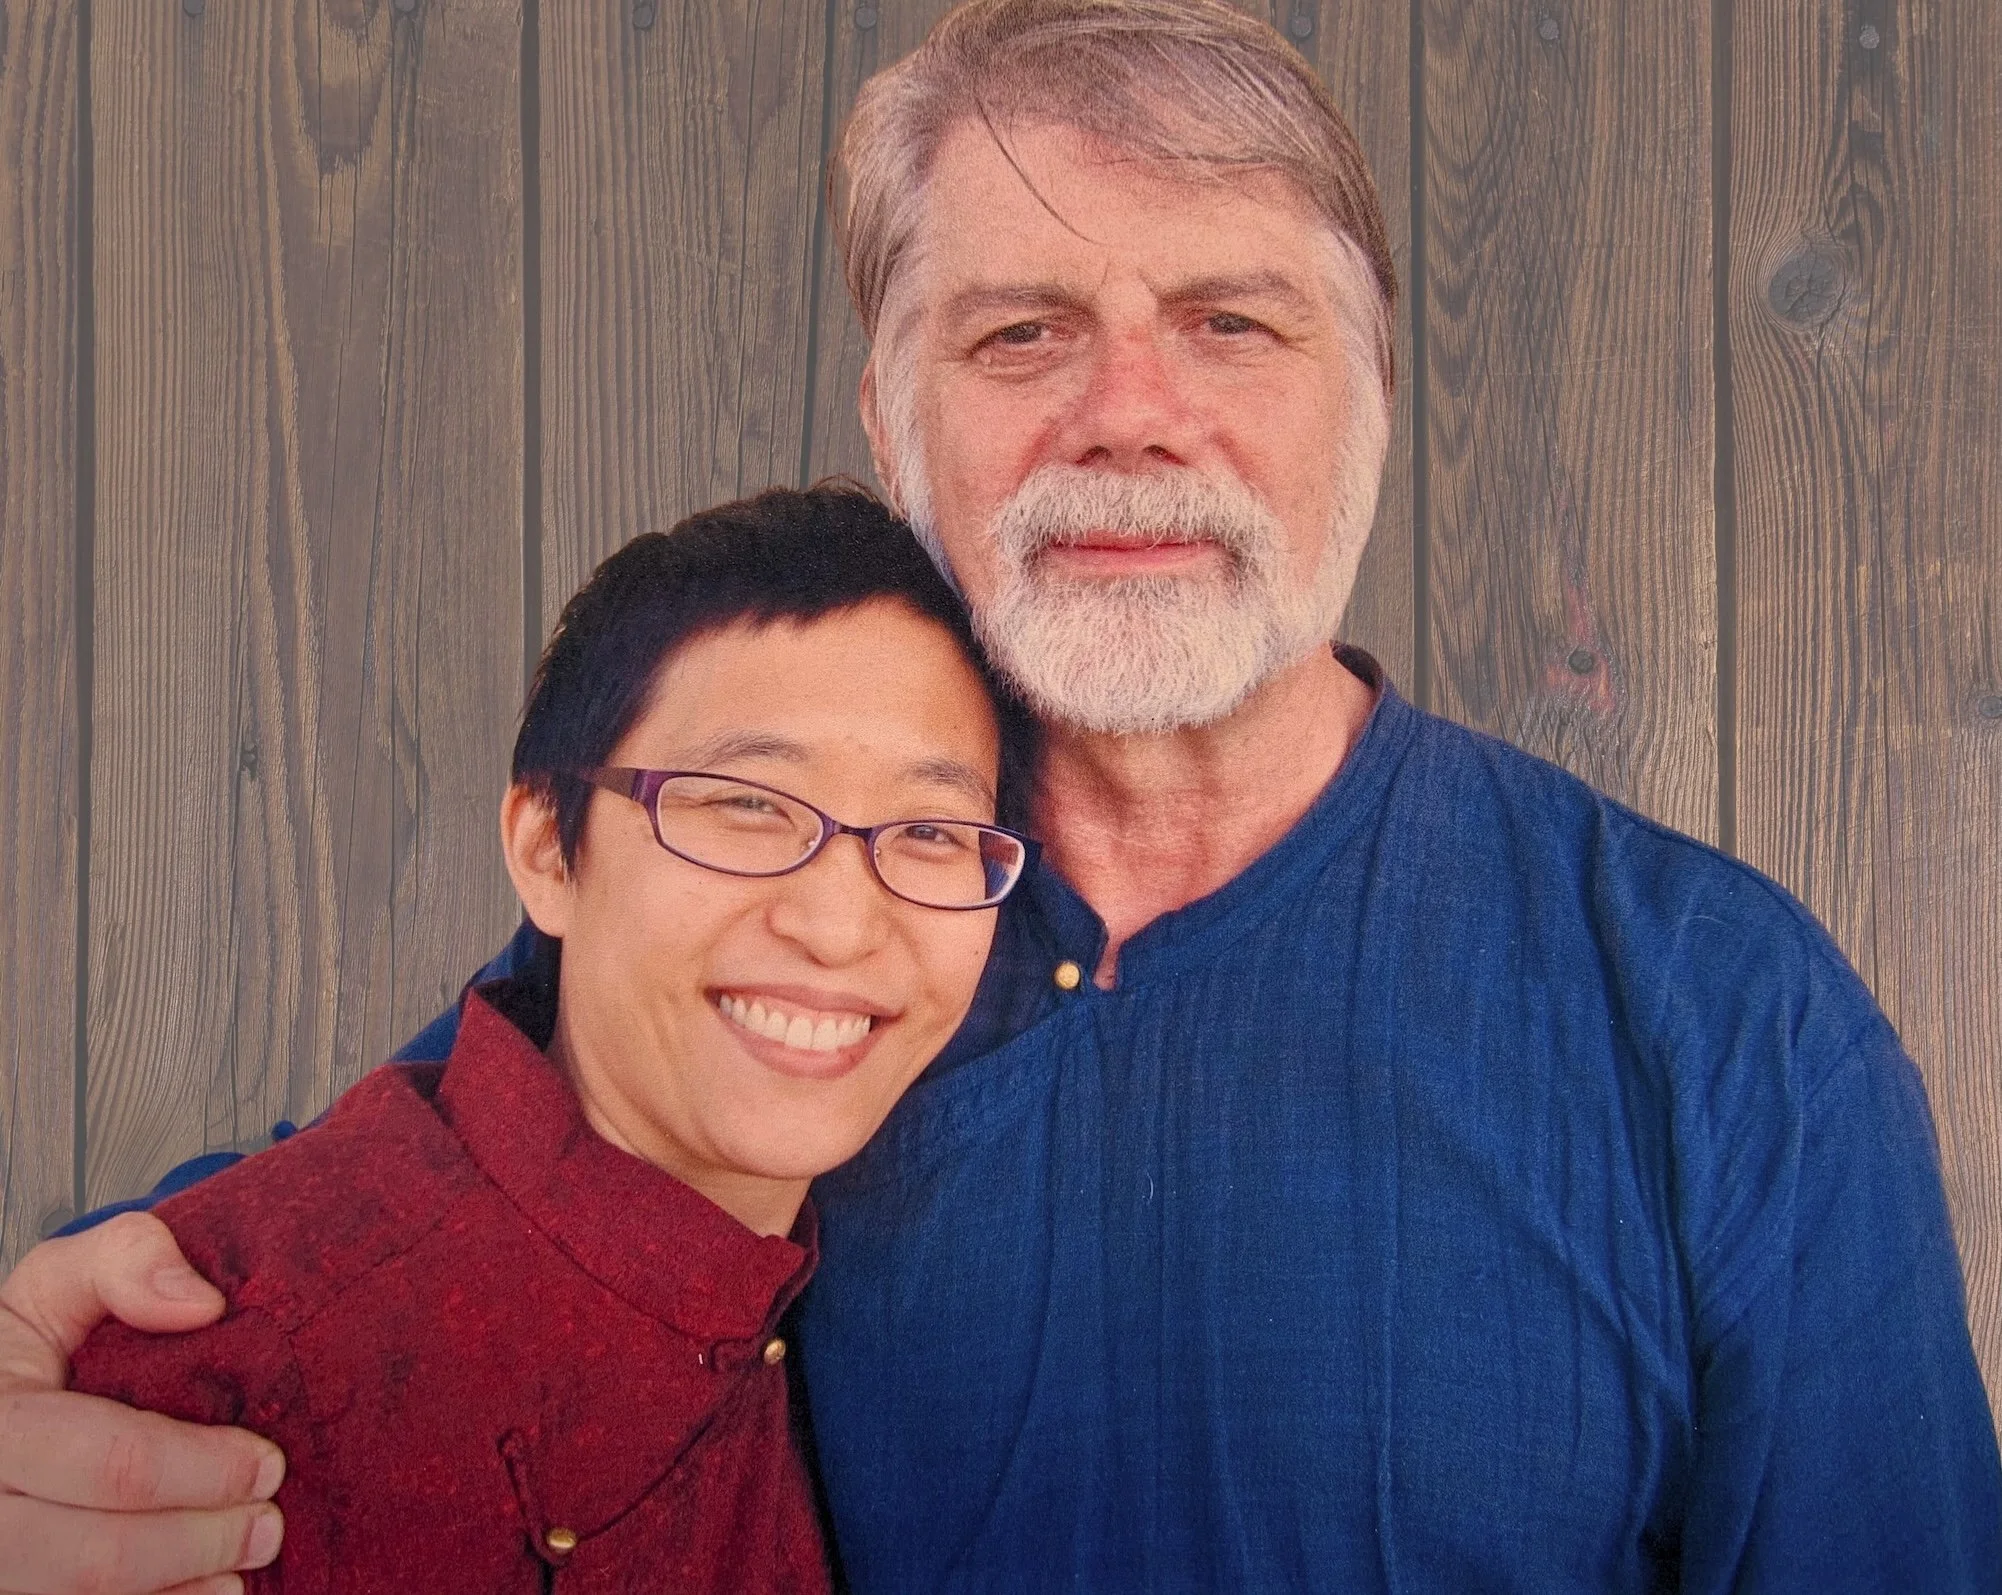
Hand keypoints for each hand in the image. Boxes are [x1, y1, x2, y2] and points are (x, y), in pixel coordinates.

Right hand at [0, 1215, 284, 1594]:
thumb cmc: (28, 1350)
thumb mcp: (60, 1281)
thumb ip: (127, 1261)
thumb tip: (202, 1306)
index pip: (111, 1463)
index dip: (203, 1469)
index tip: (269, 1463)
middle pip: (98, 1555)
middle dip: (202, 1540)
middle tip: (268, 1524)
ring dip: (180, 1588)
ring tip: (242, 1563)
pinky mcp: (10, 1591)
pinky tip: (203, 1593)